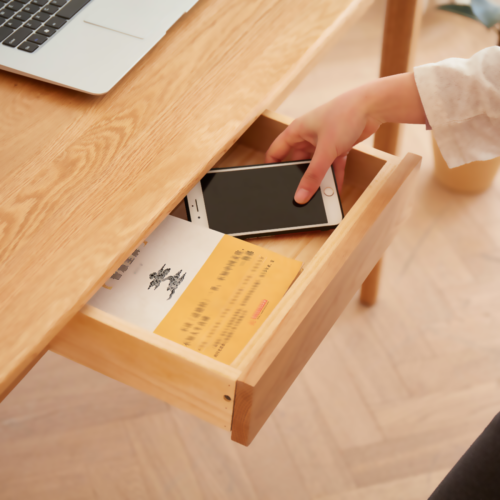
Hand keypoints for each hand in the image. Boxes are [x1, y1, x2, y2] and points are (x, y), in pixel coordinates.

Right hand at [265, 72, 425, 203]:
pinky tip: (336, 190)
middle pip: (297, 163)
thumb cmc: (344, 115)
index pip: (276, 151)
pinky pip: (332, 166)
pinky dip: (334, 177)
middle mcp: (307, 136)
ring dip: (319, 179)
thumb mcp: (326, 150)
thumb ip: (313, 175)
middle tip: (300, 193)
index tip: (271, 183)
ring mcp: (323, 142)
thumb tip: (301, 195)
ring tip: (321, 195)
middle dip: (300, 178)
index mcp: (296, 131)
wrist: (373, 105)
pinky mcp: (338, 147)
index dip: (272, 166)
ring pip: (316, 166)